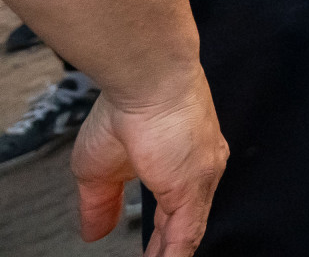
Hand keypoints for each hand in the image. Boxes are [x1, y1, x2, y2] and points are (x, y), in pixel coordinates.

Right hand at [71, 76, 225, 256]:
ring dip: (169, 255)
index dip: (162, 239)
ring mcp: (202, 180)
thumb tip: (93, 233)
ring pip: (188, 233)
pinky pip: (186, 234)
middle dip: (167, 250)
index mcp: (182, 165)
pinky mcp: (196, 186)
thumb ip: (100, 204)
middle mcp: (200, 172)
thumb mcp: (98, 169)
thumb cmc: (126, 110)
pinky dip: (174, 256)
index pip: (174, 213)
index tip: (151, 254)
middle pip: (185, 225)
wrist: (148, 82)